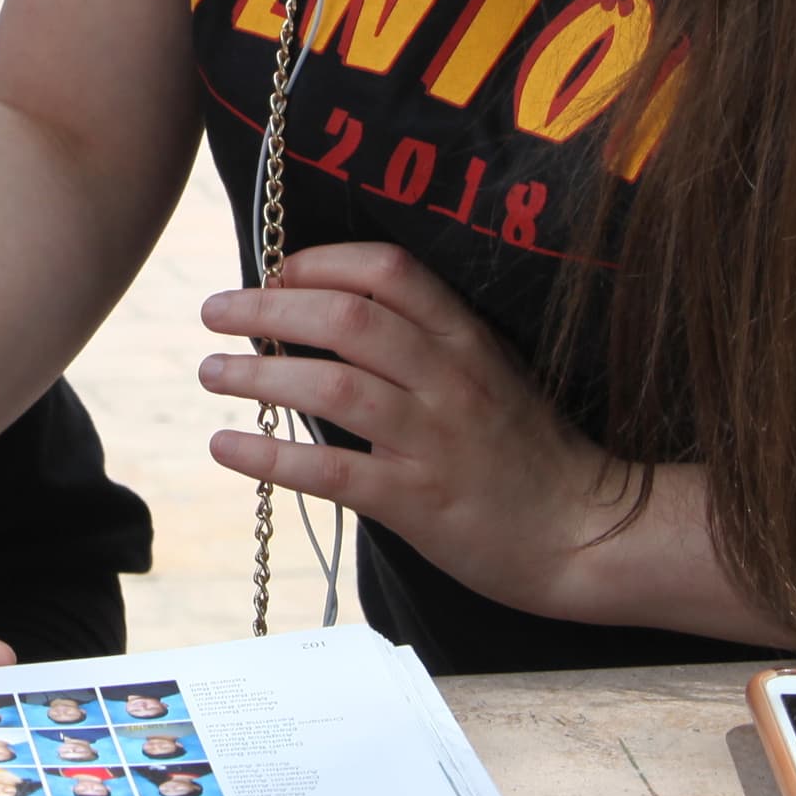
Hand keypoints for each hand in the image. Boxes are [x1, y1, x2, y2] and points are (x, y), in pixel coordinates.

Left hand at [197, 242, 631, 619]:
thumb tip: (332, 313)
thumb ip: (425, 343)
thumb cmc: (527, 452)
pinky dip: (270, 454)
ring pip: (332, 385)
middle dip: (268, 307)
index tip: (275, 270)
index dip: (321, 262)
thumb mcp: (490, 374)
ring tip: (211, 373)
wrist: (584, 533)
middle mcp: (449, 378)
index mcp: (467, 339)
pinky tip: (227, 446)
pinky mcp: (417, 501)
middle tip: (215, 312)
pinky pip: (332, 470)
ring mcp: (434, 439)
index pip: (388, 271)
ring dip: (258, 374)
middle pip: (346, 318)